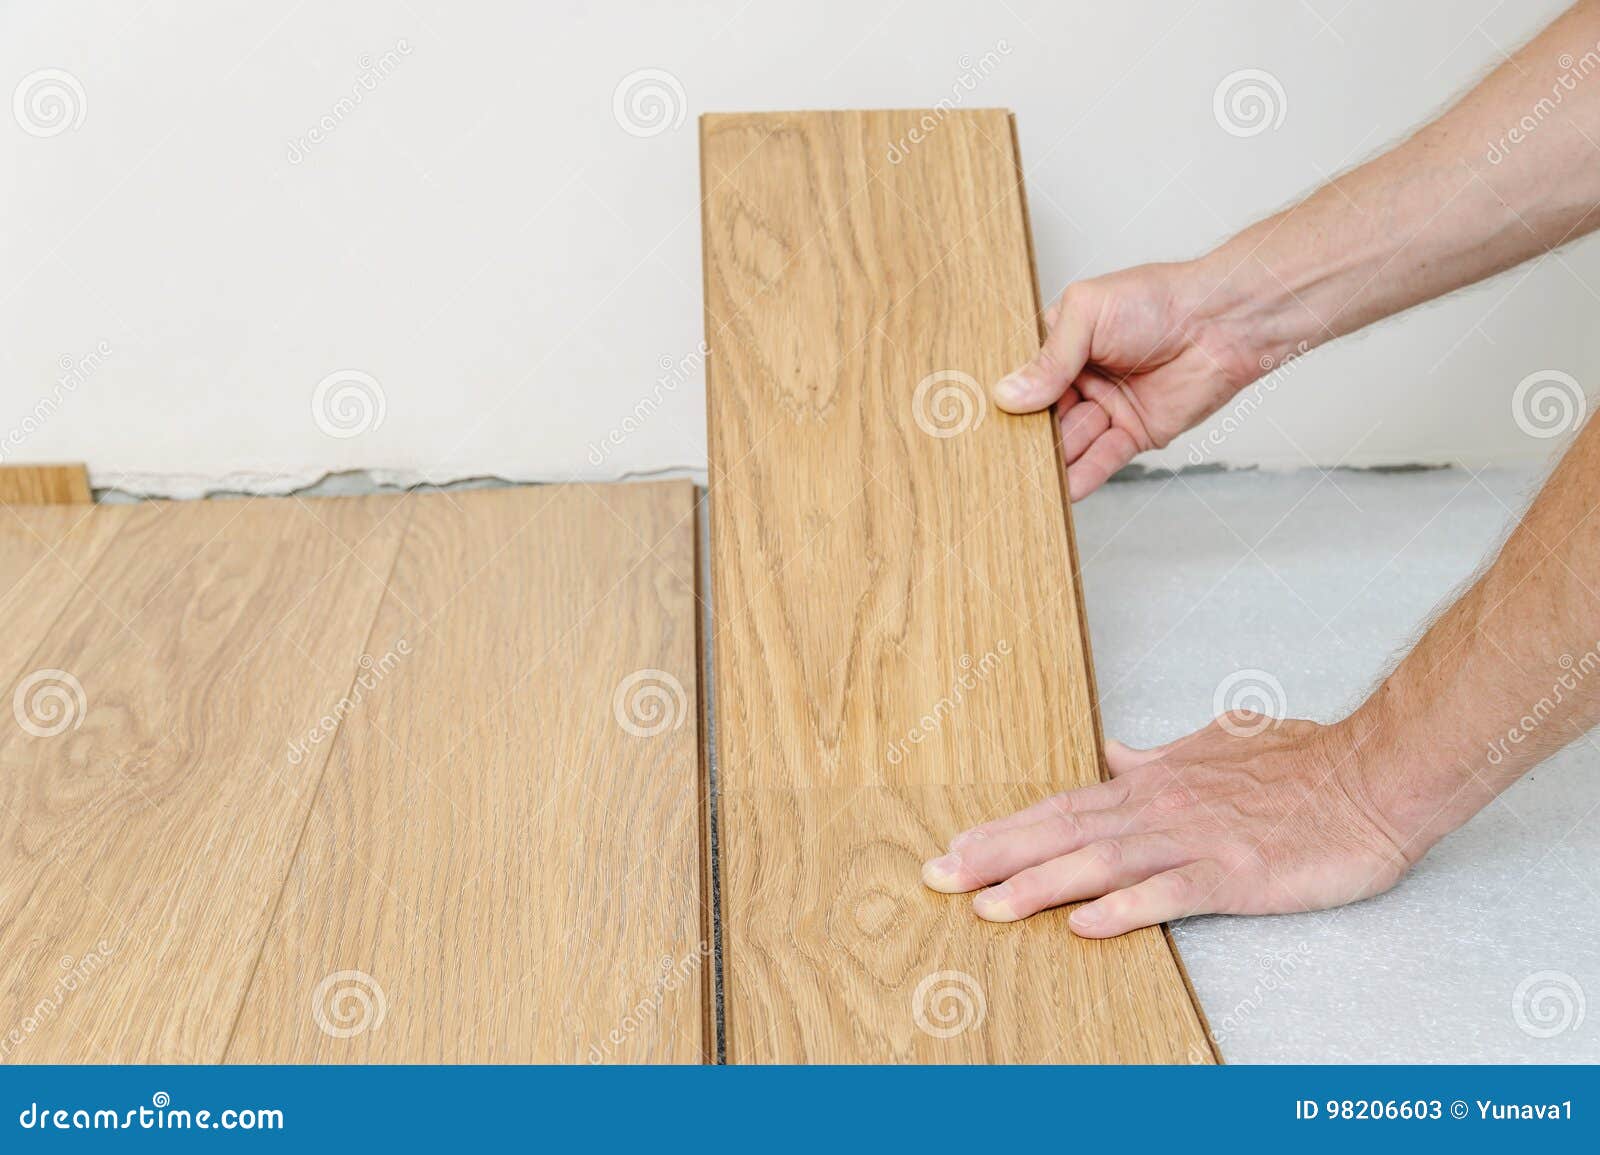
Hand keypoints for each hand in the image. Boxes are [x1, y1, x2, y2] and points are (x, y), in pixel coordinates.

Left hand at [921, 716, 1416, 936]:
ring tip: (989, 908)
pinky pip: (1171, 892)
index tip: (956, 847)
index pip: (1063, 807)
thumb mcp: (1218, 745)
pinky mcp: (1236, 873)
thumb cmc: (1304, 763)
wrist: (1375, 774)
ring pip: (1101, 862)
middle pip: (1063, 832)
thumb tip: (1113, 754)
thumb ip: (1160, 757)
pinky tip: (1085, 924)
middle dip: (995, 856)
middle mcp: (1162, 808)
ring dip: (1040, 885)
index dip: (1005, 829)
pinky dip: (1125, 908)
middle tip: (939, 876)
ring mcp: (1197, 840)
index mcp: (1155, 783)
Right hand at [994, 262, 1273, 499]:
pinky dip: (1083, 476)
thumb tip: (1009, 394)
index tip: (982, 421)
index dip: (1007, 398)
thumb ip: (1050, 358)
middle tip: (999, 458)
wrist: (1223, 322)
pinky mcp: (1134, 433)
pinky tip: (1061, 490)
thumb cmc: (1160, 300)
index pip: (1026, 376)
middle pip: (1044, 416)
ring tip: (1023, 480)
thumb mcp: (1089, 315)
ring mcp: (1108, 407)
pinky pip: (1102, 459)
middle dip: (1026, 436)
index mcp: (1065, 341)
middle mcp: (1083, 377)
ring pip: (1071, 441)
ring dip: (1051, 461)